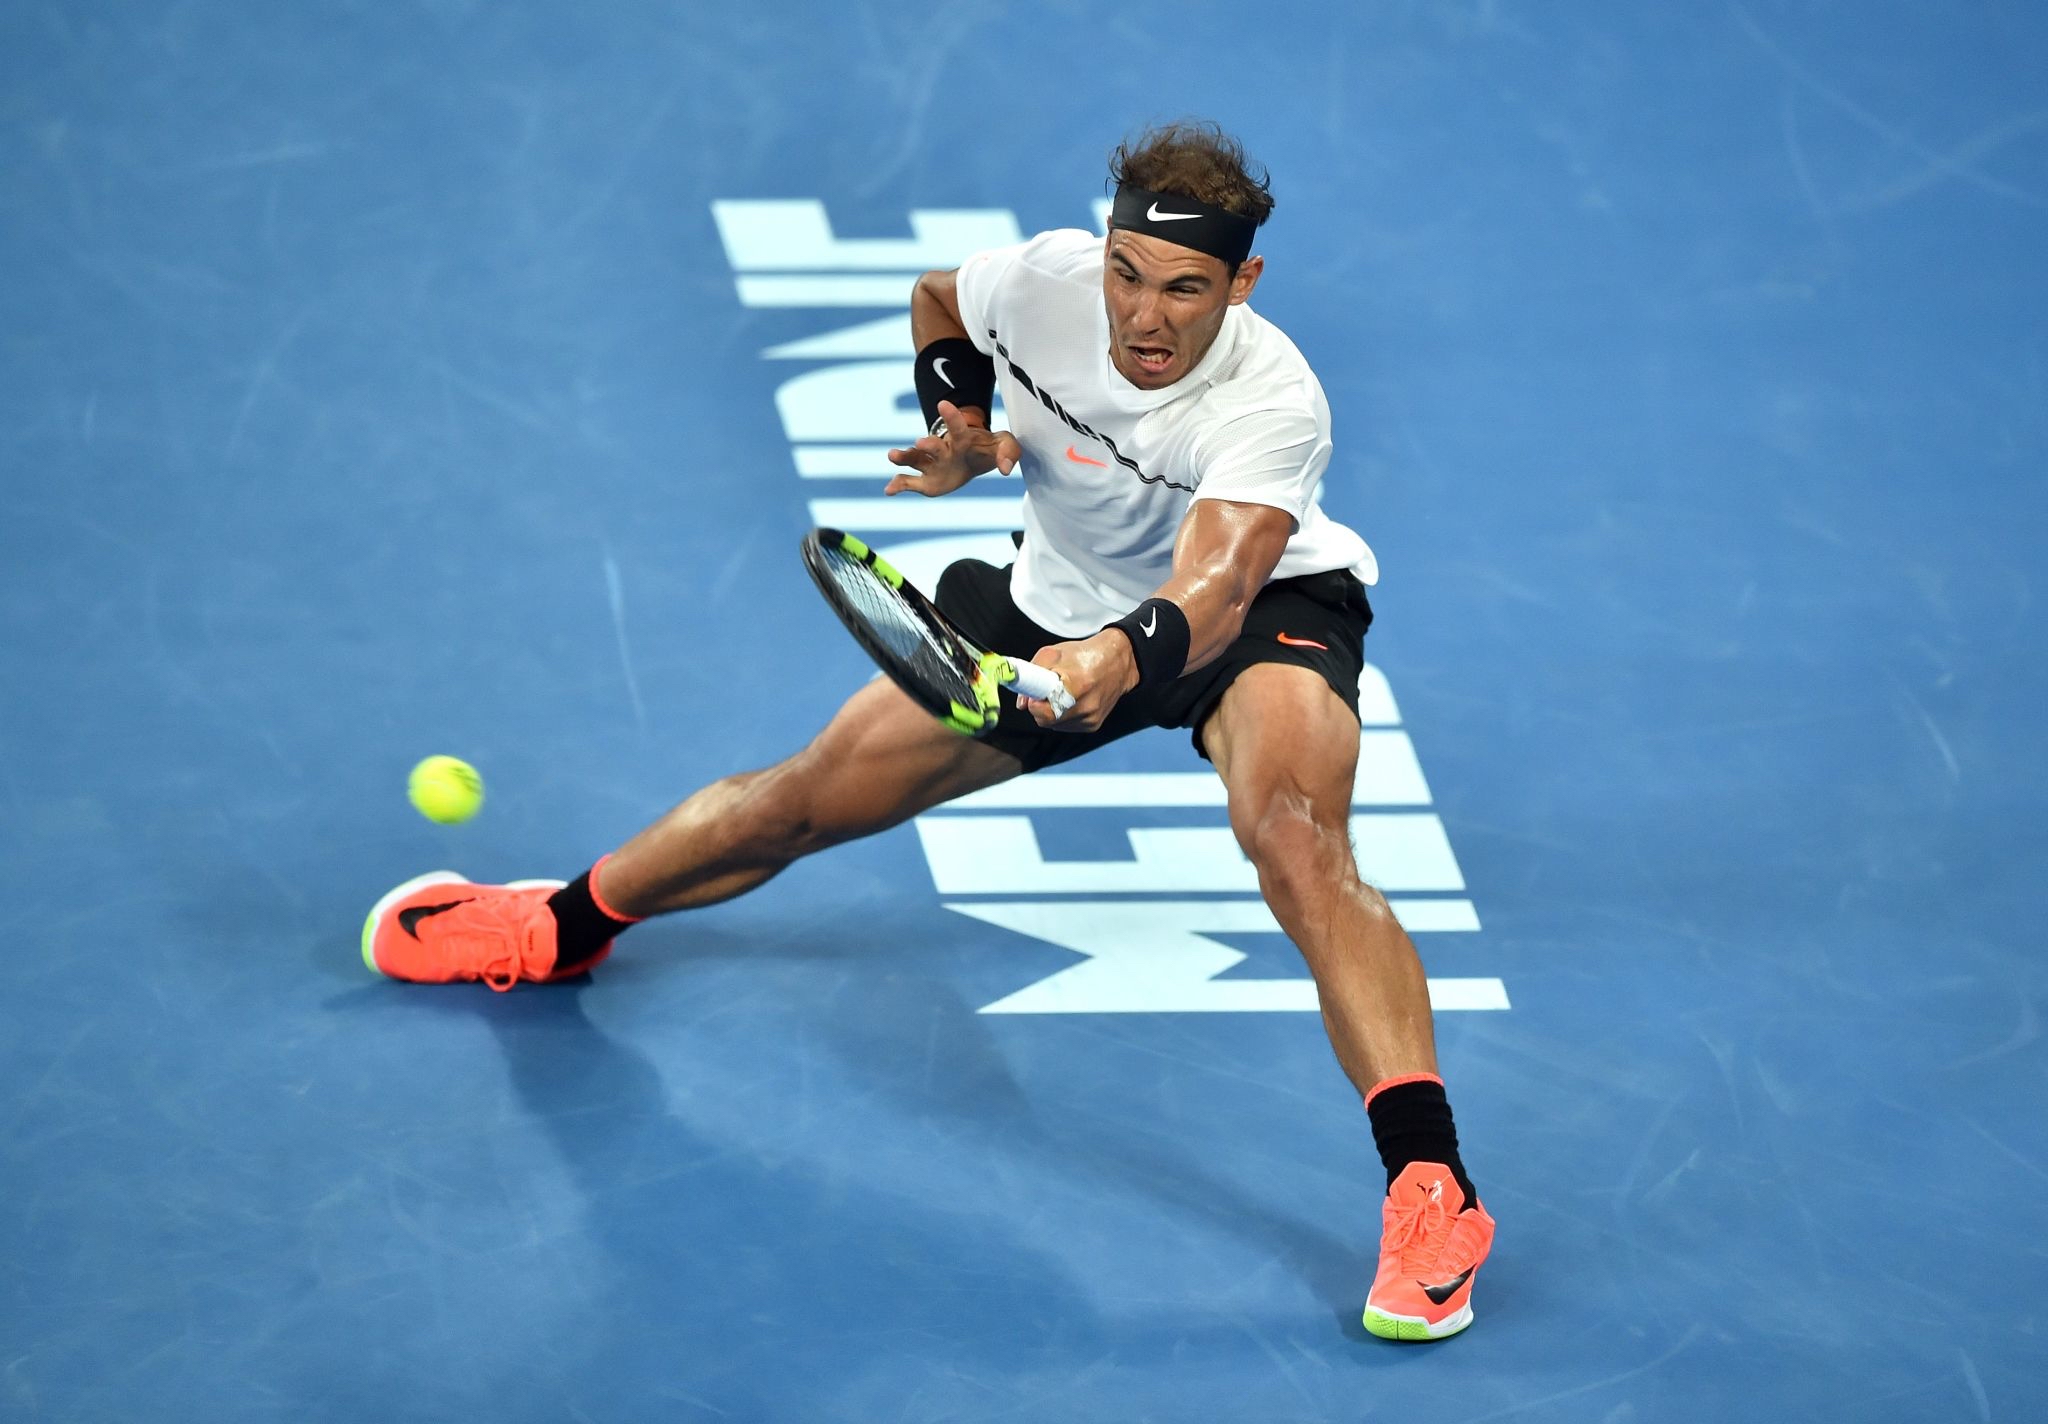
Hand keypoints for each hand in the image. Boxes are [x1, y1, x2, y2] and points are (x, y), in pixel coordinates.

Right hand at [884, 400, 1021, 496]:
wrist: (972, 459)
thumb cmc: (988, 449)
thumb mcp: (1005, 446)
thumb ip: (1008, 453)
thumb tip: (1006, 469)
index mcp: (962, 440)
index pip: (957, 427)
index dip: (951, 416)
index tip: (942, 404)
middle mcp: (943, 449)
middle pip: (933, 446)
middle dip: (927, 445)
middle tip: (920, 442)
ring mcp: (931, 464)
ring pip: (915, 459)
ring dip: (904, 457)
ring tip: (892, 455)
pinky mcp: (925, 481)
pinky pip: (909, 482)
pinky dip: (898, 485)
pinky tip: (888, 490)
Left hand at [1019, 630, 1139, 732]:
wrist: (1117, 662)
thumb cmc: (1084, 655)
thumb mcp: (1053, 653)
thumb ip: (1033, 674)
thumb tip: (1022, 703)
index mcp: (1077, 685)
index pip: (1045, 711)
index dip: (1034, 705)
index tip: (1031, 697)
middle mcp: (1087, 706)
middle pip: (1046, 720)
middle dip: (1039, 707)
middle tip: (1044, 691)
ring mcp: (1091, 718)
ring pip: (1054, 725)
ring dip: (1050, 712)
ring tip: (1061, 692)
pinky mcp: (1093, 725)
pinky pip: (1065, 726)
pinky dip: (1062, 715)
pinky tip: (1071, 700)